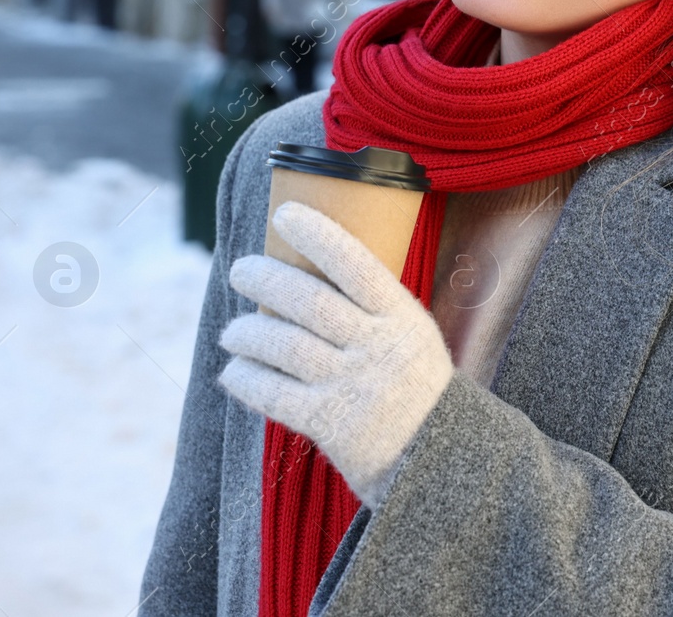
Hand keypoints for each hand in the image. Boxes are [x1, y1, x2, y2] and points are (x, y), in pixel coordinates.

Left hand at [217, 200, 454, 506]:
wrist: (439, 456)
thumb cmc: (417, 387)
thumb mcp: (413, 335)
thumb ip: (373, 308)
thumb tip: (312, 269)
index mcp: (402, 318)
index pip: (357, 265)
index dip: (319, 236)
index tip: (285, 215)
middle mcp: (377, 347)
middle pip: (310, 302)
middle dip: (265, 279)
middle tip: (240, 270)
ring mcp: (353, 386)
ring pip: (286, 346)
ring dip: (248, 332)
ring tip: (233, 330)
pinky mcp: (330, 425)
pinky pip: (274, 394)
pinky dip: (246, 379)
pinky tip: (234, 371)